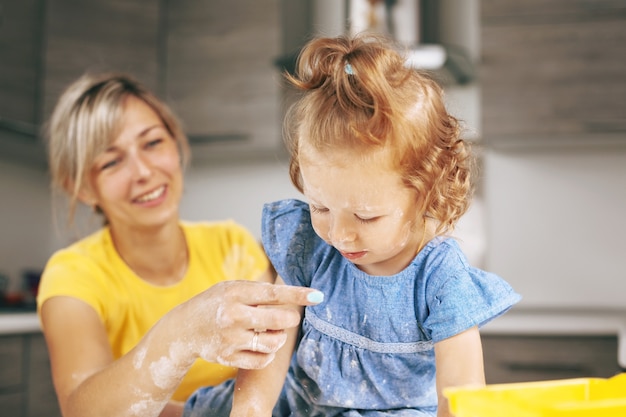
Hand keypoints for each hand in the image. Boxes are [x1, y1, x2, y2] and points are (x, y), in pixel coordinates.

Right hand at [176, 281, 322, 368]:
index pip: (273, 293)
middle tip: (289, 318)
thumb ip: (258, 290)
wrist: (184, 328)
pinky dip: (269, 353)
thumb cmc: (216, 303)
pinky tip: (263, 345)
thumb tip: (293, 294)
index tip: (318, 296)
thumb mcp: (232, 287)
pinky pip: (262, 360)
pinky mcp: (228, 357)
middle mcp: (232, 315)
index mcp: (235, 293)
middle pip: (277, 321)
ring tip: (274, 332)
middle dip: (290, 319)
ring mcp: (230, 338)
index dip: (297, 294)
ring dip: (280, 337)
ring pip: (273, 343)